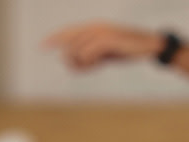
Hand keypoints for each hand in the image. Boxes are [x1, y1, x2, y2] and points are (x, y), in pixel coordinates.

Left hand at [43, 22, 163, 69]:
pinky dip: (88, 61)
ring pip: (76, 49)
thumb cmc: (126, 50)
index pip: (68, 32)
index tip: (41, 46)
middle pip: (70, 42)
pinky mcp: (106, 39)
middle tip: (84, 68)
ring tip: (95, 65)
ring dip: (82, 63)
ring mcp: (100, 32)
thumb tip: (72, 64)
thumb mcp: (104, 56)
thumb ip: (88, 58)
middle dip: (71, 59)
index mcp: (93, 28)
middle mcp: (94, 27)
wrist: (147, 45)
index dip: (54, 38)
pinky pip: (86, 52)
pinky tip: (96, 64)